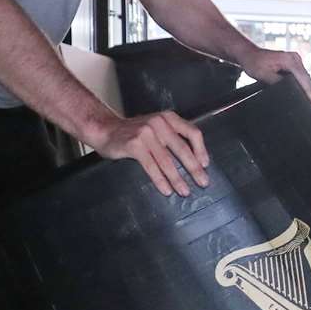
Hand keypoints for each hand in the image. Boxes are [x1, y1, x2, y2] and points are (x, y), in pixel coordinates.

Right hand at [87, 111, 210, 197]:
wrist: (105, 129)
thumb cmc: (134, 132)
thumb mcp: (157, 128)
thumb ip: (172, 137)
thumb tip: (194, 160)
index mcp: (168, 118)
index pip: (192, 133)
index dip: (201, 150)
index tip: (205, 165)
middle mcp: (159, 123)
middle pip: (182, 149)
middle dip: (194, 169)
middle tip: (202, 182)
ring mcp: (146, 133)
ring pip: (167, 161)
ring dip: (177, 179)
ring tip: (184, 191)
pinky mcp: (134, 145)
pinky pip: (151, 166)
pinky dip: (160, 180)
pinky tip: (166, 190)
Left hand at [239, 47, 310, 109]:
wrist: (248, 53)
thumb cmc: (254, 62)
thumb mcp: (264, 75)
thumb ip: (278, 83)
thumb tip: (289, 92)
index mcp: (289, 60)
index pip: (304, 79)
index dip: (310, 93)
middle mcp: (295, 58)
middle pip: (308, 79)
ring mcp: (295, 60)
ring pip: (306, 78)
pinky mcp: (293, 63)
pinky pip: (301, 76)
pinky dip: (305, 86)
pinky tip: (308, 95)